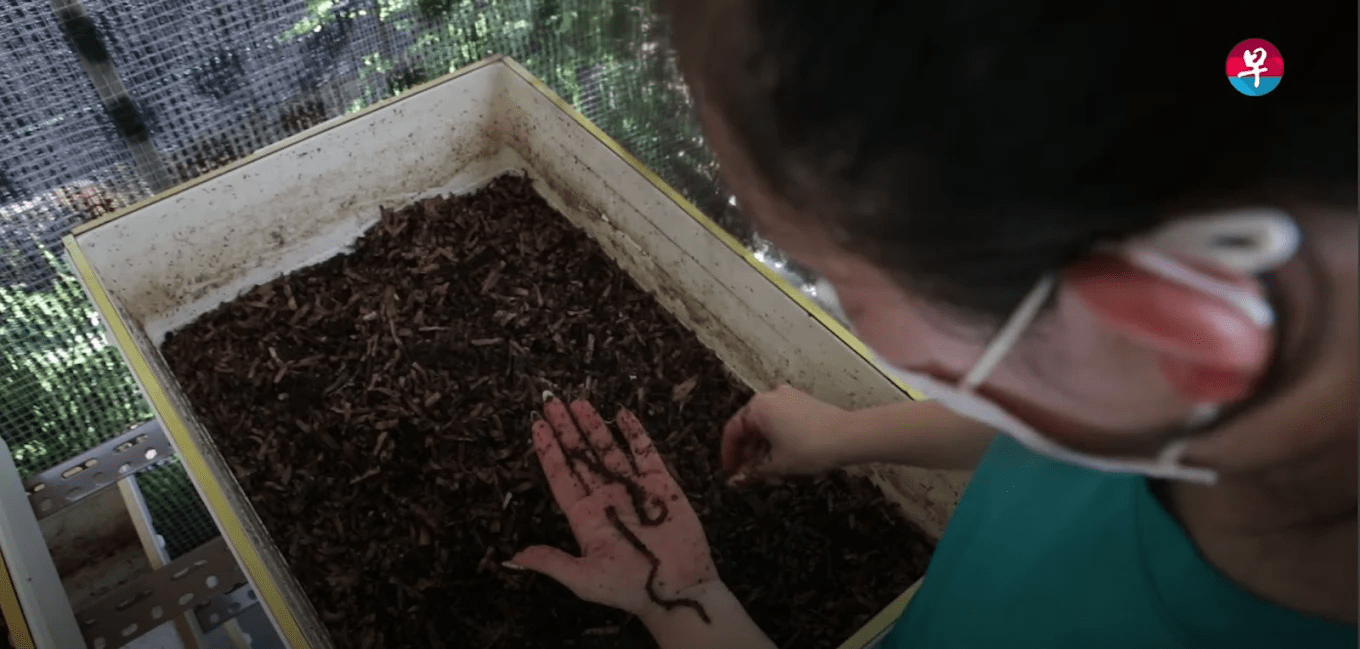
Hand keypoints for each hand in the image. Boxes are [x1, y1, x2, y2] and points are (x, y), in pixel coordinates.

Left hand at [509, 397, 720, 622]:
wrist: (679, 590)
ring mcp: (633, 489)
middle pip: (581, 456)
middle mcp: (606, 498)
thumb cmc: (630, 588)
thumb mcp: (584, 579)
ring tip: (578, 401)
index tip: (537, 426)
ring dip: (594, 426)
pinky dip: (635, 433)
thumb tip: (514, 556)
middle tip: (552, 402)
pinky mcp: (661, 485)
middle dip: (566, 429)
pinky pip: (645, 453)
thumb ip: (551, 561)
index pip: (562, 477)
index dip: (549, 451)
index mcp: (585, 517)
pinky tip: (623, 414)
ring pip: (609, 450)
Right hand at [722, 385, 850, 483]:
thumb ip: (751, 472)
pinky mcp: (804, 402)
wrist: (849, 436)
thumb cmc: (810, 448)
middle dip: (748, 452)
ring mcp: (789, 397)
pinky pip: (781, 420)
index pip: (733, 431)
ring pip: (766, 424)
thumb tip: (734, 481)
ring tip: (768, 469)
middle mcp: (770, 396)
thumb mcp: (776, 464)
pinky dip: (777, 437)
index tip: (731, 472)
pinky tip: (783, 456)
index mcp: (757, 407)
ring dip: (763, 447)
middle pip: (750, 426)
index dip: (729, 454)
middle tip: (749, 474)